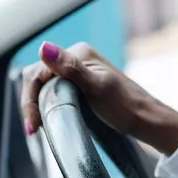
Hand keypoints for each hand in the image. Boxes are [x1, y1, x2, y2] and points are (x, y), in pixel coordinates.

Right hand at [18, 41, 177, 154]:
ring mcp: (79, 72)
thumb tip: (44, 47)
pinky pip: (54, 92)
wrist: (146, 120)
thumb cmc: (125, 106)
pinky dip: (46, 106)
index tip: (34, 124)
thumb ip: (70, 68)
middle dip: (32, 103)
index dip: (31, 98)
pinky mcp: (80, 86)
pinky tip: (46, 121)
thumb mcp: (96, 88)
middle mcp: (77, 59)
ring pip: (45, 86)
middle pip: (38, 78)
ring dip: (37, 106)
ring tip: (37, 128)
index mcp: (78, 53)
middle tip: (33, 129)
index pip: (39, 71)